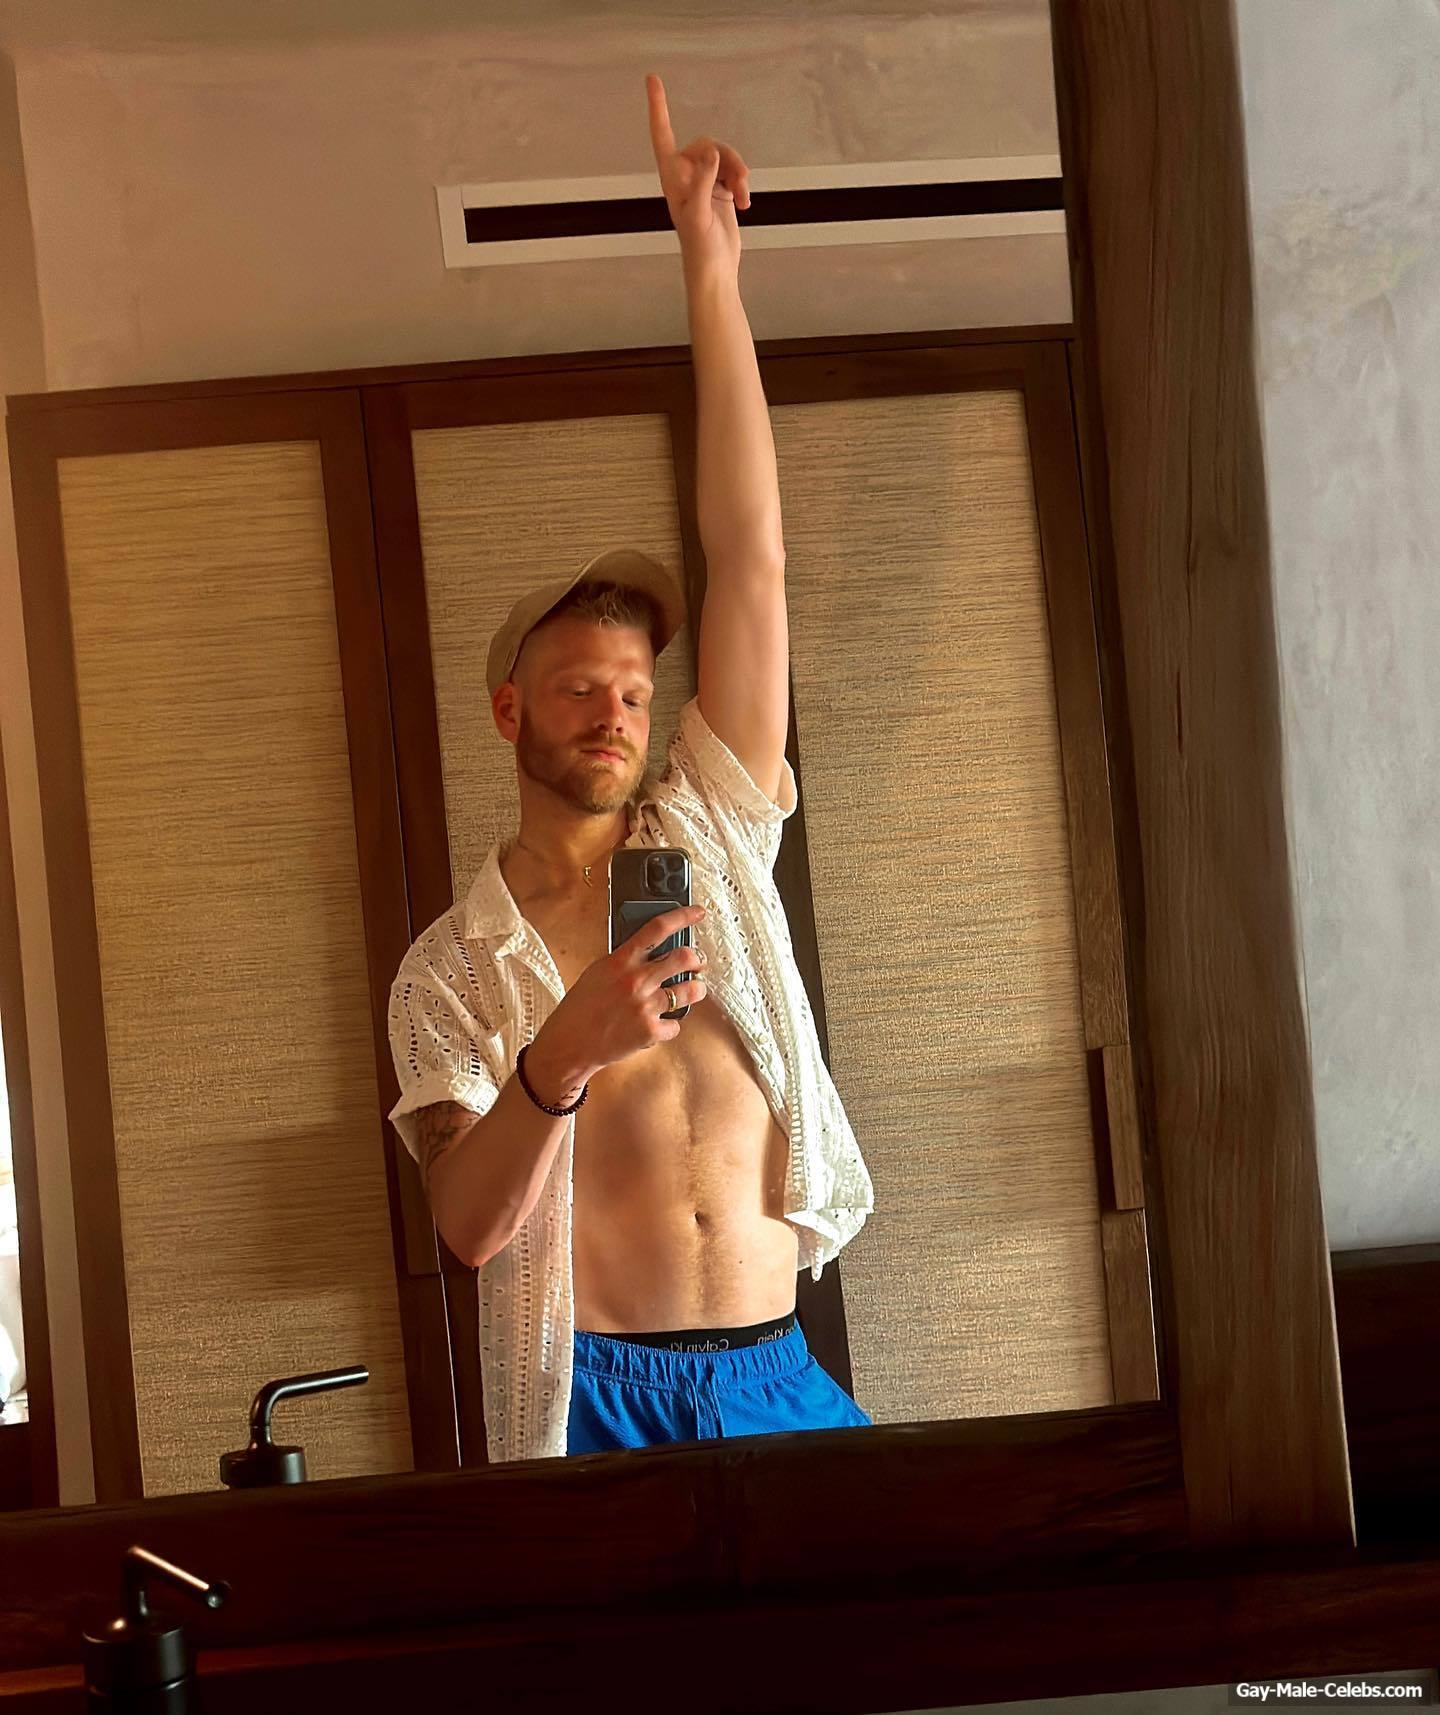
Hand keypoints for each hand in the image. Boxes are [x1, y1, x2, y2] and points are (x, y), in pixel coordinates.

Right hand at [543, 904, 710, 1068]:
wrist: (569, 1044)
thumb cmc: (580, 1008)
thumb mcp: (598, 972)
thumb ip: (624, 960)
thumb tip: (651, 949)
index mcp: (621, 961)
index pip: (657, 928)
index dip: (683, 916)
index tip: (697, 913)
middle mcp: (636, 981)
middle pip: (684, 957)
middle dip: (697, 958)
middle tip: (697, 962)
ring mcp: (645, 1006)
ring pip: (691, 990)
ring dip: (696, 989)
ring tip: (692, 990)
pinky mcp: (650, 1031)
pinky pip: (676, 1023)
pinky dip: (670, 1024)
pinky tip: (660, 1022)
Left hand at [645, 72, 749, 276]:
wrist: (715, 268)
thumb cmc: (699, 246)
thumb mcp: (699, 212)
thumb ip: (703, 179)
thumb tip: (711, 151)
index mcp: (672, 177)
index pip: (662, 134)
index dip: (658, 107)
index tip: (653, 78)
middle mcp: (685, 175)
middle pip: (708, 144)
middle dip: (727, 159)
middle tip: (740, 181)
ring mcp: (704, 182)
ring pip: (724, 157)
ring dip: (738, 174)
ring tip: (742, 198)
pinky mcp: (720, 190)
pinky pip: (733, 172)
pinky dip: (741, 185)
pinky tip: (744, 204)